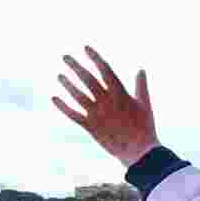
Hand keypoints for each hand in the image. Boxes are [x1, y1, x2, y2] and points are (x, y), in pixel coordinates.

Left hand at [52, 46, 159, 167]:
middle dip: (76, 66)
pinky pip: (74, 115)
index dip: (94, 58)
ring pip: (78, 95)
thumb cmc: (145, 128)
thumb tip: (141, 70)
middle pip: (88, 79)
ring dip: (68, 84)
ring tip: (60, 75)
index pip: (105, 70)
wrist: (139, 152)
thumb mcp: (145, 105)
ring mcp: (97, 115)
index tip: (85, 48)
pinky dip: (63, 107)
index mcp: (120, 94)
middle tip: (65, 57)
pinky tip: (54, 98)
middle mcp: (106, 101)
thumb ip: (141, 86)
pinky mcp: (91, 127)